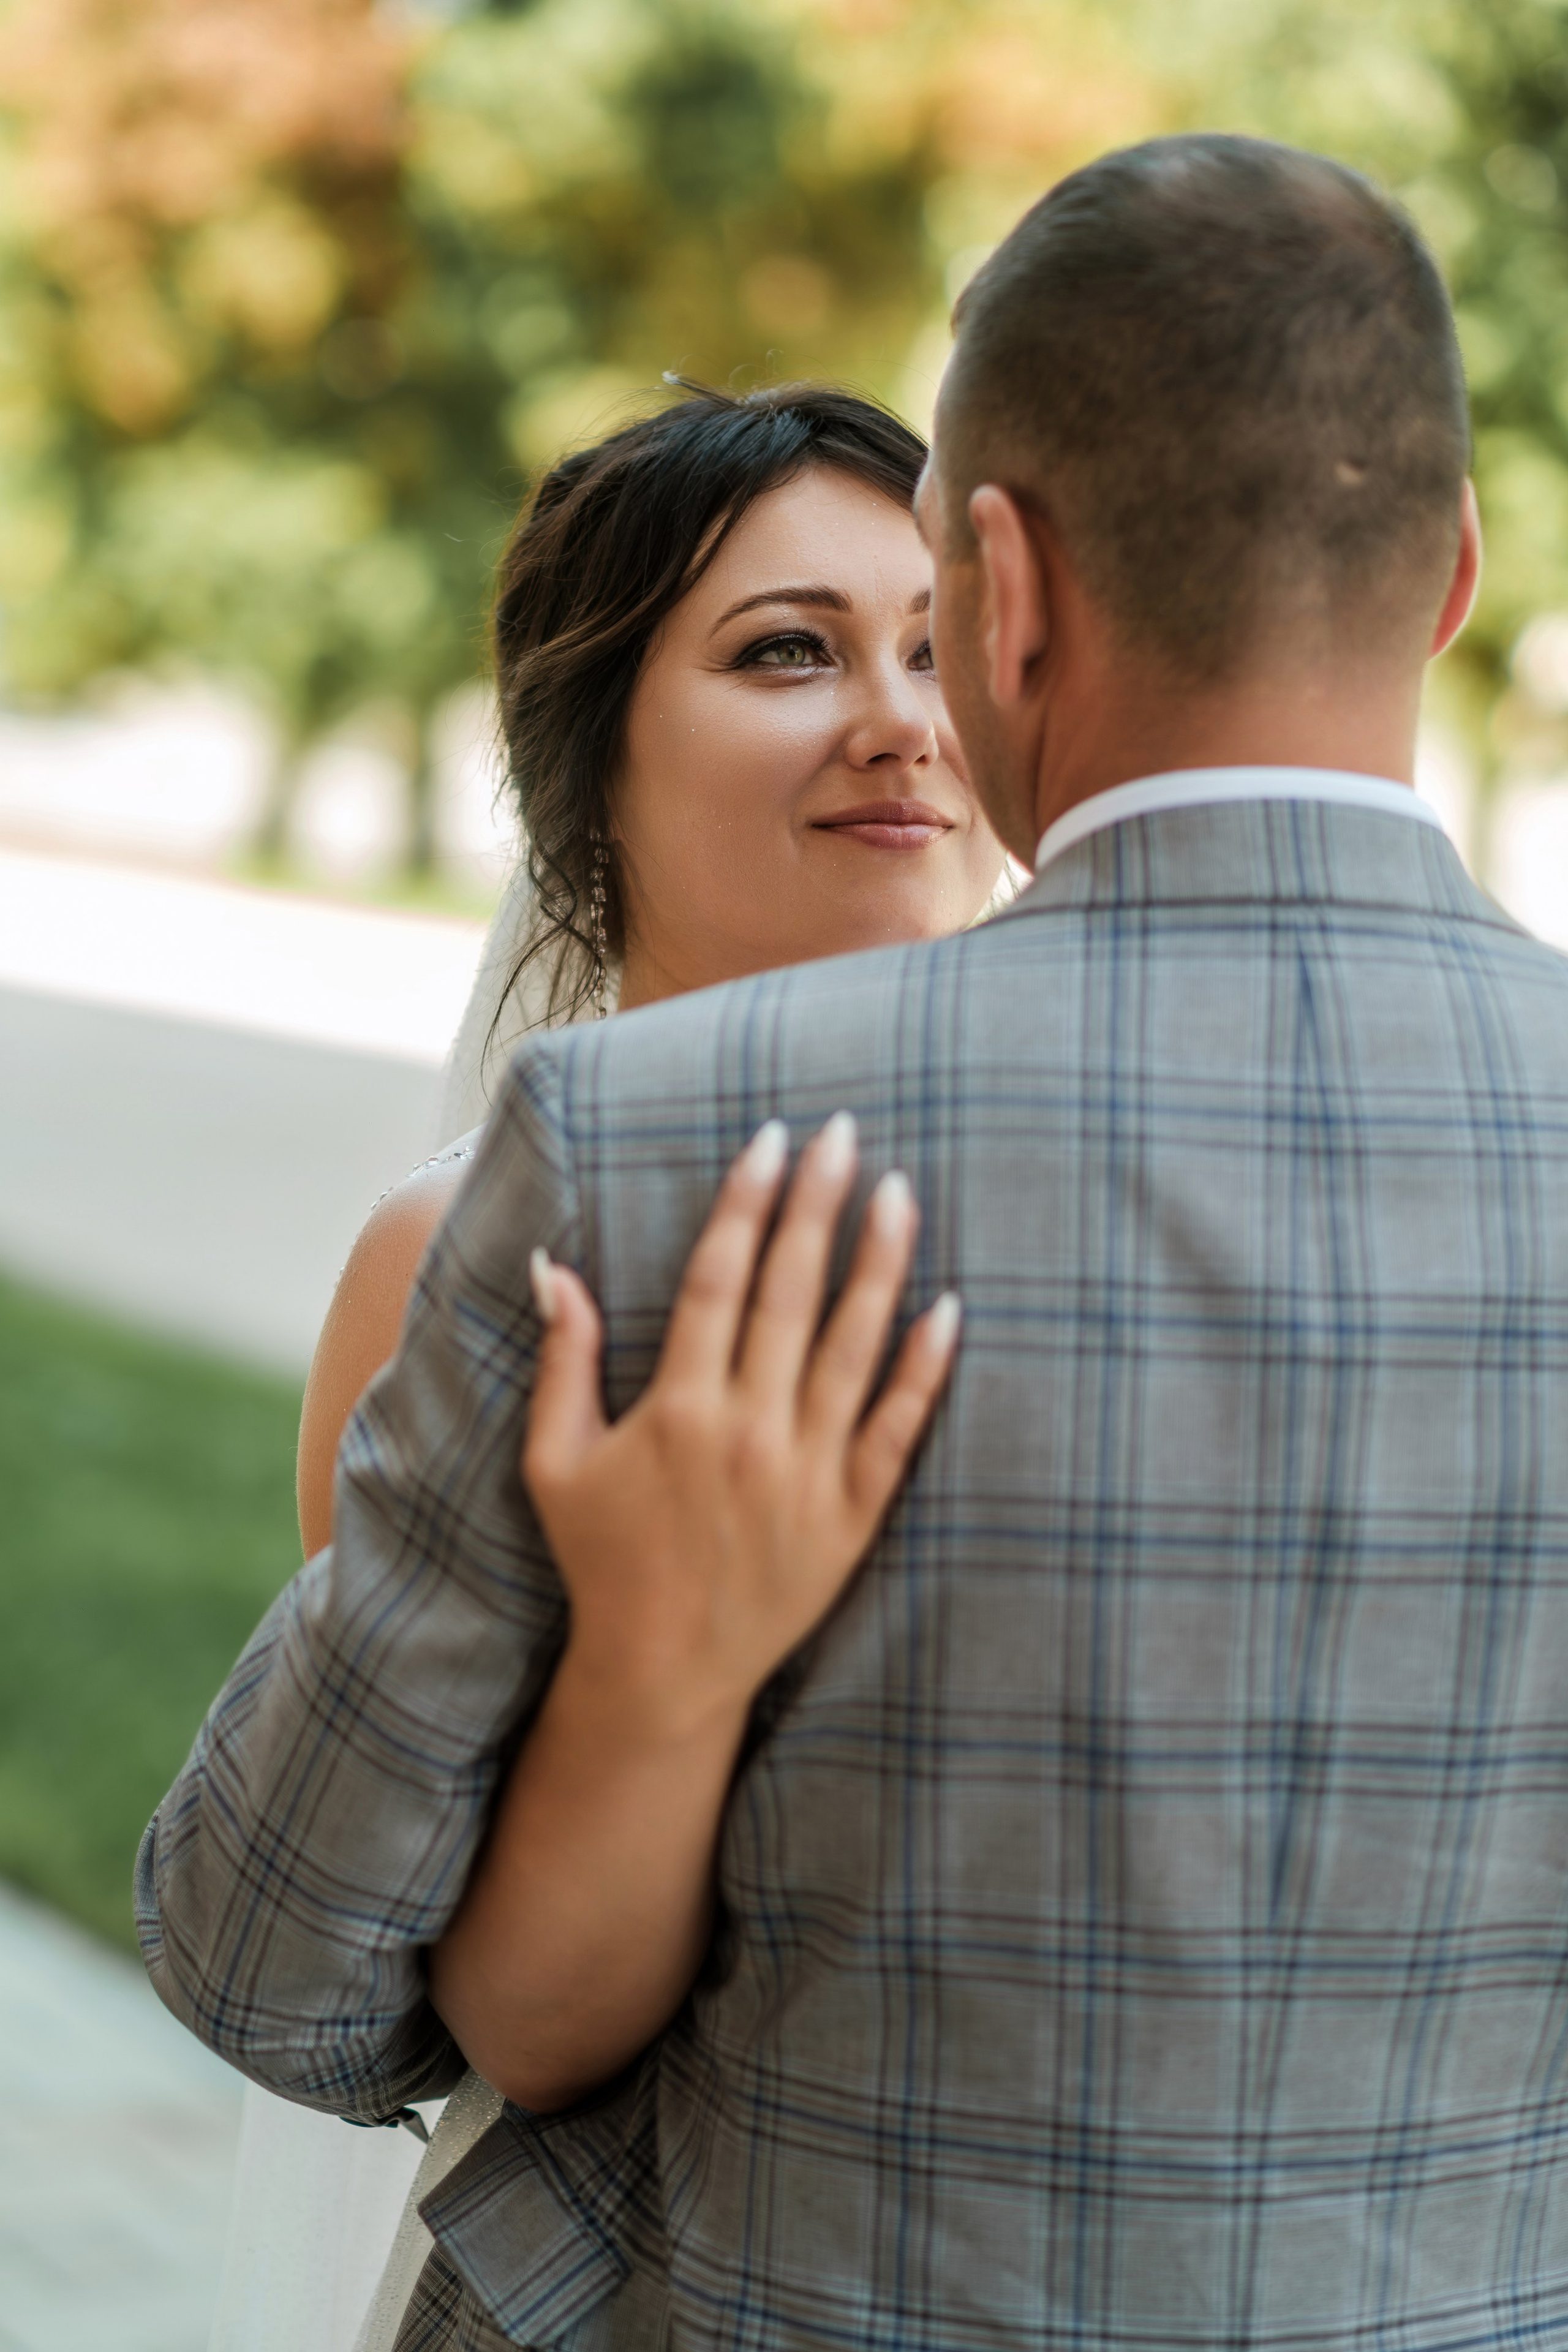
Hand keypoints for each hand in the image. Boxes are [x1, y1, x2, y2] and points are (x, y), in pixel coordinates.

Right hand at [523, 1113, 960, 1744]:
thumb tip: (554, 1265)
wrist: (661, 1673)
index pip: (717, 1279)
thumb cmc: (602, 1558)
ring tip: (899, 1191)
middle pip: (790, 1293)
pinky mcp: (850, 1517)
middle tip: (843, 1132)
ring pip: (852, 1348)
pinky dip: (925, 1370)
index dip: (745, 1202)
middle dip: (816, 1205)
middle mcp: (746, 1431)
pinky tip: (950, 1308)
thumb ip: (563, 1360)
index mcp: (676, 1409)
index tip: (770, 1138)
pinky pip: (896, 1431)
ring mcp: (805, 1474)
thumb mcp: (556, 1461)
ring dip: (878, 1264)